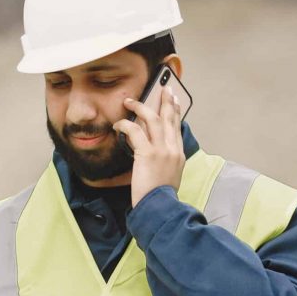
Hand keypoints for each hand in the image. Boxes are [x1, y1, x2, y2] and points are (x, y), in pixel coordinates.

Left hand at [113, 87, 184, 207]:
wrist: (160, 207)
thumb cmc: (160, 197)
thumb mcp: (169, 176)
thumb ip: (165, 162)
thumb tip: (153, 154)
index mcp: (178, 154)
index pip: (177, 127)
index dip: (175, 112)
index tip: (174, 100)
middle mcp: (173, 149)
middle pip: (169, 118)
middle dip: (166, 101)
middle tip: (164, 88)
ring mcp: (162, 150)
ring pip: (153, 119)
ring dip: (140, 107)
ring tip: (129, 101)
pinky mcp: (148, 154)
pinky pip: (135, 132)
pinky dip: (125, 125)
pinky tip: (117, 124)